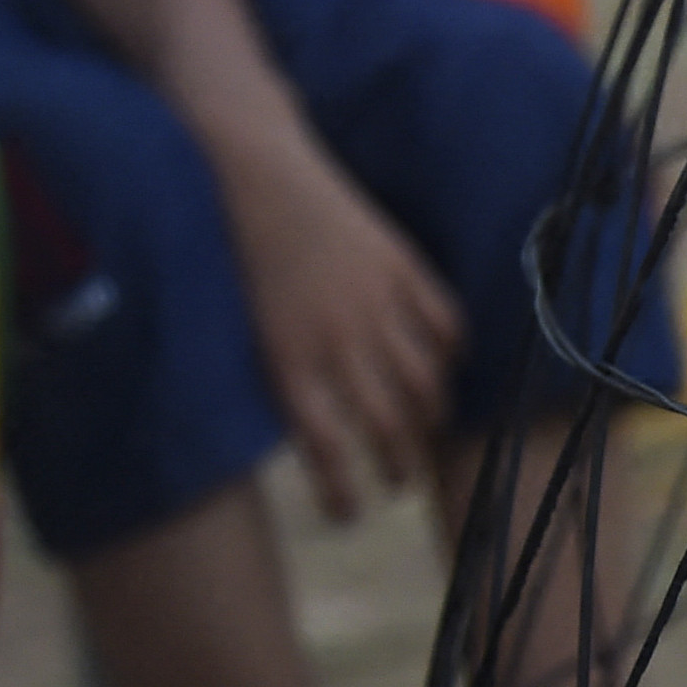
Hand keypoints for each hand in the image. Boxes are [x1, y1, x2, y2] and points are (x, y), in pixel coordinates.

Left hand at [215, 132, 461, 517]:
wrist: (253, 173)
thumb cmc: (235, 251)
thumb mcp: (246, 326)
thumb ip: (282, 376)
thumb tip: (314, 427)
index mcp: (288, 358)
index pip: (327, 447)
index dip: (342, 489)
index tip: (350, 514)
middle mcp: (339, 339)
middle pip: (387, 424)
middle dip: (396, 463)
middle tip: (397, 482)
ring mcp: (377, 303)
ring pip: (425, 381)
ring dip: (429, 419)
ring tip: (426, 433)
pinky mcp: (402, 268)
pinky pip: (444, 324)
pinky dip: (451, 351)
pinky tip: (447, 366)